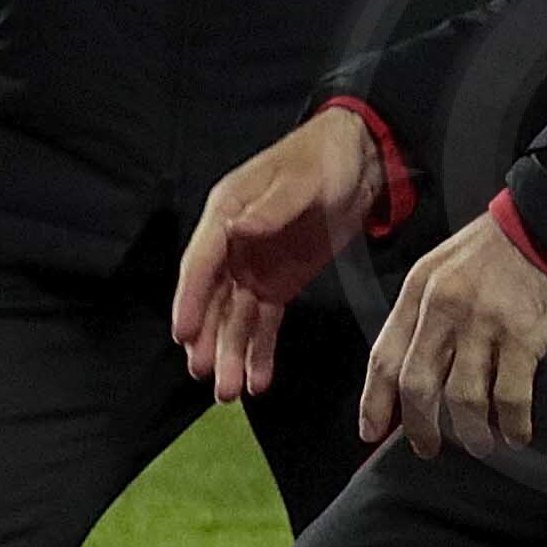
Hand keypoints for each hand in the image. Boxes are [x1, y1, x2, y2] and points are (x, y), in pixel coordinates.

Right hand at [175, 109, 384, 399]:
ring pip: (235, 318)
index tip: (183, 334)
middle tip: (207, 374)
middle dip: (208, 339)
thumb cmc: (326, 157)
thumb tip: (240, 226)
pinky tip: (257, 379)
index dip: (189, 299)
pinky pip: (264, 321)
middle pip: (213, 299)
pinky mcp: (278, 283)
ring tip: (230, 390)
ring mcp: (253, 268)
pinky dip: (259, 350)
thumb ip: (274, 205)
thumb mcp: (304, 176)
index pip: (201, 263)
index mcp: (226, 214)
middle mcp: (232, 246)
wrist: (363, 158)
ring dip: (230, 353)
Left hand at [360, 206, 546, 456]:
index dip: (375, 401)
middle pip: (419, 385)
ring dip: (469, 432)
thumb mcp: (446, 265)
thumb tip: (418, 366)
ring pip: (463, 398)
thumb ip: (426, 309)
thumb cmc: (501, 245)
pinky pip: (510, 395)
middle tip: (427, 449)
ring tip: (479, 444)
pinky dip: (512, 422)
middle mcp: (445, 308)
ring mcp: (485, 323)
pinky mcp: (525, 335)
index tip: (372, 431)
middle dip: (421, 427)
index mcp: (419, 289)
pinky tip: (517, 433)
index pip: (384, 357)